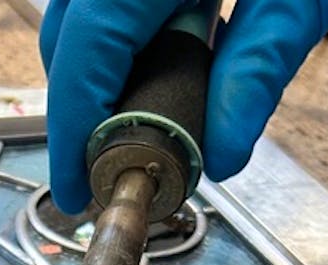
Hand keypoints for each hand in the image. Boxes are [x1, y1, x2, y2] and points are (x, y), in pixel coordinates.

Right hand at [40, 0, 327, 212]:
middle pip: (68, 35)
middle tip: (125, 161)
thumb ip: (259, 68)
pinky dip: (122, 28)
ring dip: (104, 66)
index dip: (72, 130)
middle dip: (87, 104)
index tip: (75, 184)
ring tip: (151, 114)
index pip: (84, 55)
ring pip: (79, 9)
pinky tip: (166, 52)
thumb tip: (220, 149)